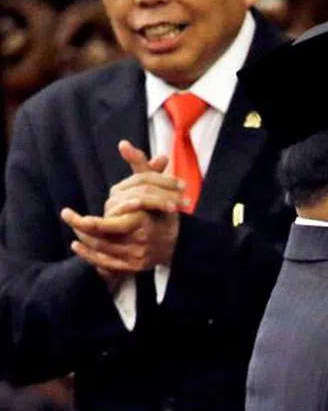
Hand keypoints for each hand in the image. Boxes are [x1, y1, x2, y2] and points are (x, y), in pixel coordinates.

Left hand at [60, 141, 182, 280]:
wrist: (178, 241)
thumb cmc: (164, 209)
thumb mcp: (155, 185)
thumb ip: (139, 165)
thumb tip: (123, 144)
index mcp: (145, 220)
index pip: (112, 222)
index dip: (90, 222)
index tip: (68, 213)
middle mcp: (142, 239)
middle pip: (103, 236)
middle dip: (82, 227)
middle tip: (67, 215)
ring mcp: (137, 255)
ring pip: (103, 248)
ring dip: (85, 239)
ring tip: (74, 228)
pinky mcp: (134, 266)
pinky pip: (106, 263)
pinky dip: (89, 256)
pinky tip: (77, 246)